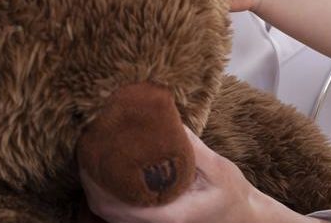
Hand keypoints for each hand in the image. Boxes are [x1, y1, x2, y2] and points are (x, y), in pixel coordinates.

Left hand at [81, 128, 306, 222]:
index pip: (120, 208)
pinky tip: (112, 174)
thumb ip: (191, 148)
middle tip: (86, 154)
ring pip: (113, 216)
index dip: (99, 185)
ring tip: (94, 161)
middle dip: (92, 186)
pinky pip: (125, 214)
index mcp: (172, 215)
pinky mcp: (157, 222)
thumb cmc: (233, 194)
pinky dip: (113, 196)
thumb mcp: (217, 167)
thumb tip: (166, 118)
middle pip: (108, 213)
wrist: (244, 217)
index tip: (91, 159)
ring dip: (100, 190)